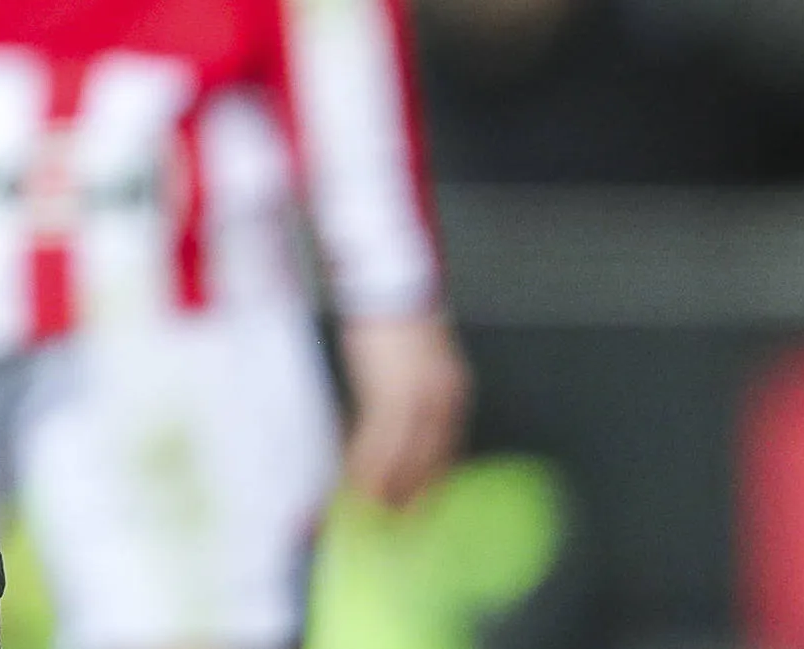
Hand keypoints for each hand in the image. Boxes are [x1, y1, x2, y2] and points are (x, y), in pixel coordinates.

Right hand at [339, 312, 470, 507]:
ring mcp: (419, 400)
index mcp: (451, 392)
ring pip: (402, 460)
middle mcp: (443, 401)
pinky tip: (352, 480)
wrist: (389, 280)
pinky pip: (378, 444)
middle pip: (427, 464)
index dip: (425, 483)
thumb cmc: (393, 313)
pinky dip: (365, 467)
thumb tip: (384, 427)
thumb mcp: (410, 359)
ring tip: (366, 510)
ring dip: (383, 490)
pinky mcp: (392, 394)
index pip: (441, 453)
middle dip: (409, 497)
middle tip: (393, 524)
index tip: (413, 507)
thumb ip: (403, 393)